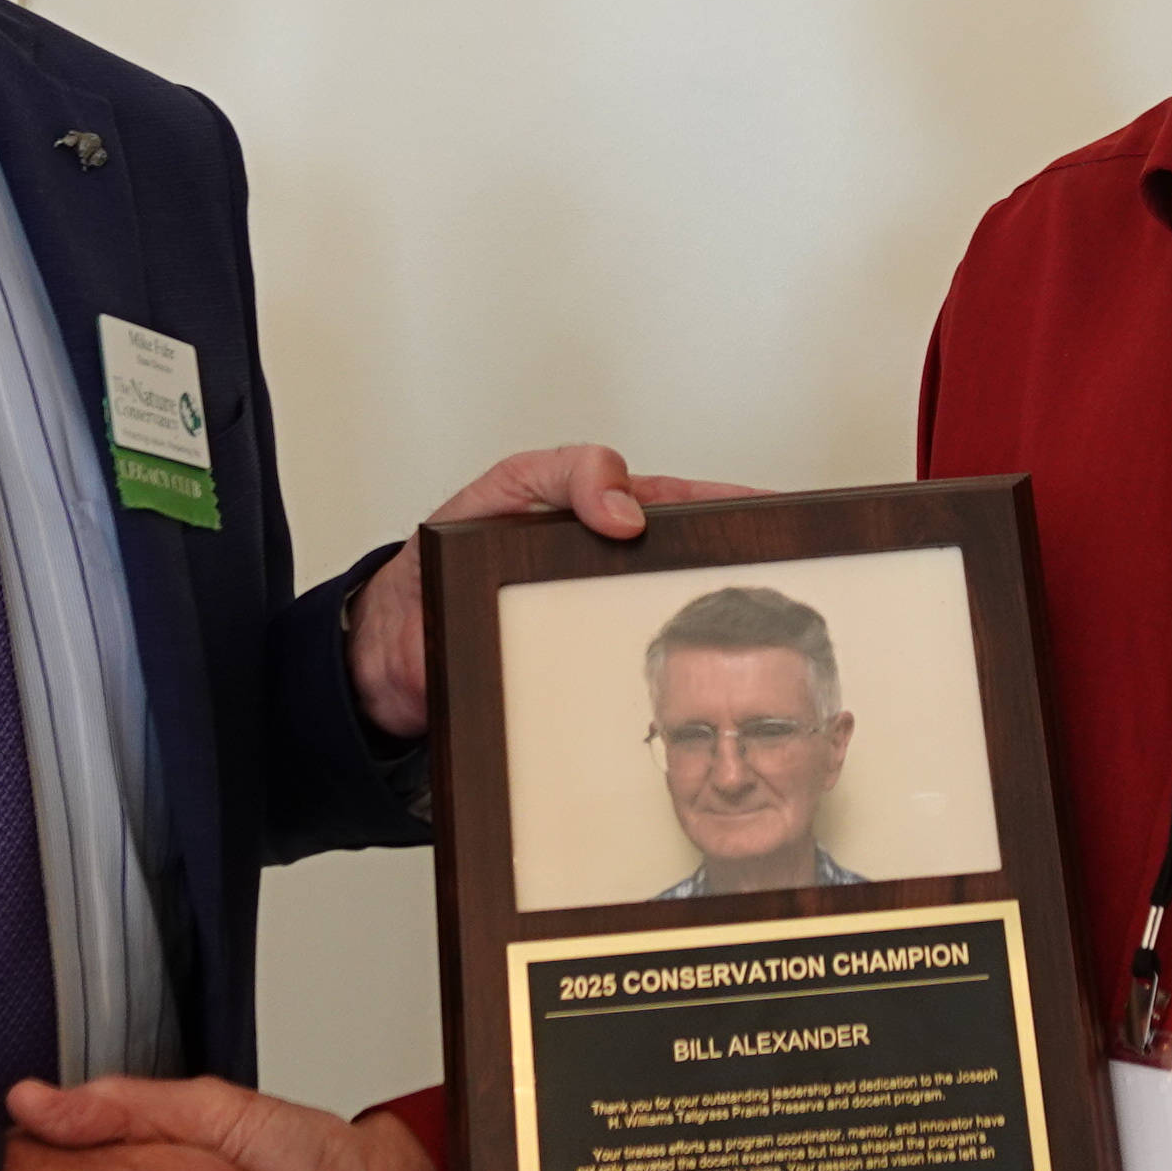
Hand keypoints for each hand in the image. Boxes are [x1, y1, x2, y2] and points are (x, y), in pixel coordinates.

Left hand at [352, 446, 757, 737]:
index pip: (691, 508)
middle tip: (780, 587)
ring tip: (751, 641)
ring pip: (672, 633)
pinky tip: (687, 693)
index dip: (742, 511)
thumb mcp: (501, 491)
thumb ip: (562, 476)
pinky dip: (663, 689)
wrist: (388, 651)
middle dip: (741, 580)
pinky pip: (634, 685)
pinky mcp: (584, 684)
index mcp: (605, 521)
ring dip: (710, 638)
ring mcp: (600, 631)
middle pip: (695, 576)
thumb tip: (627, 508)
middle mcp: (612, 577)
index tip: (783, 521)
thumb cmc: (441, 562)